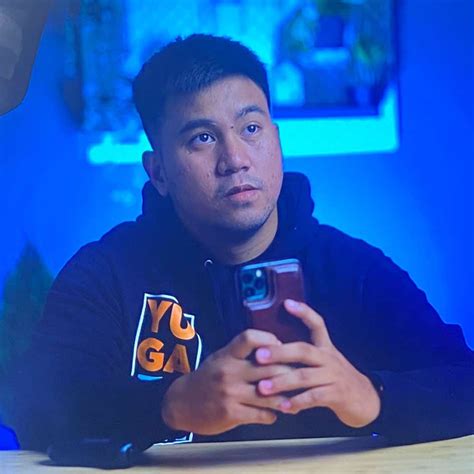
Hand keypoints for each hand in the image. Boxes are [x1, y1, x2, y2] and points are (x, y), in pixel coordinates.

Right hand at [161, 329, 292, 434]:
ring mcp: (230, 393)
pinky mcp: (231, 413)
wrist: (181, 403)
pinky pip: (261, 414)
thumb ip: (243, 353)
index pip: (250, 338)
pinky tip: (275, 413)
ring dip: (285, 398)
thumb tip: (275, 348)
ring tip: (295, 399)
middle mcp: (229, 371)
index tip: (282, 346)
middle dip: (289, 372)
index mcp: (227, 354)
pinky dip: (272, 415)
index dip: (270, 339)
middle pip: (268, 367)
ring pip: (269, 394)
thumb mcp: (220, 358)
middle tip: (302, 376)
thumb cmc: (207, 378)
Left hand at [255, 300, 380, 427]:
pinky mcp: (337, 395)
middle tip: (259, 356)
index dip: (303, 312)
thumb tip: (274, 346)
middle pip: (303, 350)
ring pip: (305, 376)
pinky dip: (297, 402)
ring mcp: (334, 376)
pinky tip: (283, 406)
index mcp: (325, 347)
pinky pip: (314, 397)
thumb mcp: (325, 361)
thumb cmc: (336, 378)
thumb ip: (305, 355)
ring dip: (282, 381)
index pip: (317, 323)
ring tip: (263, 387)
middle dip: (279, 352)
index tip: (286, 303)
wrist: (366, 400)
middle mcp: (329, 358)